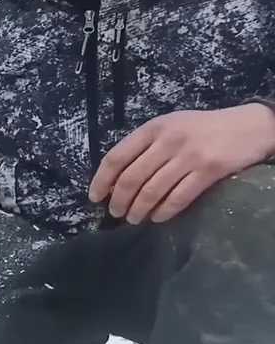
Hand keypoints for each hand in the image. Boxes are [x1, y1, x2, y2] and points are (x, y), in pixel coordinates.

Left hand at [89, 103, 274, 223]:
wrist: (249, 125)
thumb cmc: (202, 129)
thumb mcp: (170, 126)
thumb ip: (144, 147)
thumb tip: (114, 179)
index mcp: (153, 128)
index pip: (116, 158)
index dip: (101, 181)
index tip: (94, 198)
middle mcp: (168, 140)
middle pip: (131, 178)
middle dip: (118, 201)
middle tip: (116, 213)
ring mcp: (189, 155)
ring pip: (152, 191)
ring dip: (138, 210)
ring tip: (134, 218)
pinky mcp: (209, 170)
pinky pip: (178, 198)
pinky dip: (164, 212)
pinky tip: (158, 218)